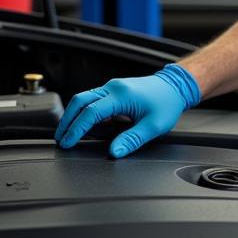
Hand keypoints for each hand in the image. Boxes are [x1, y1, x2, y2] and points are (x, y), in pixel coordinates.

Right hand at [55, 64, 200, 157]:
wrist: (176, 86)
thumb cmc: (167, 103)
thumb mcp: (153, 126)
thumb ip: (132, 140)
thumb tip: (114, 152)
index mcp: (121, 95)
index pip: (90, 112)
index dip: (76, 129)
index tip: (67, 142)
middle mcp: (113, 88)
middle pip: (79, 101)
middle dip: (67, 121)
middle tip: (61, 138)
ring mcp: (112, 87)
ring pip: (84, 99)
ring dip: (75, 116)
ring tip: (70, 135)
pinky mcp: (114, 90)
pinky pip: (94, 100)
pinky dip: (87, 113)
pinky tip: (89, 127)